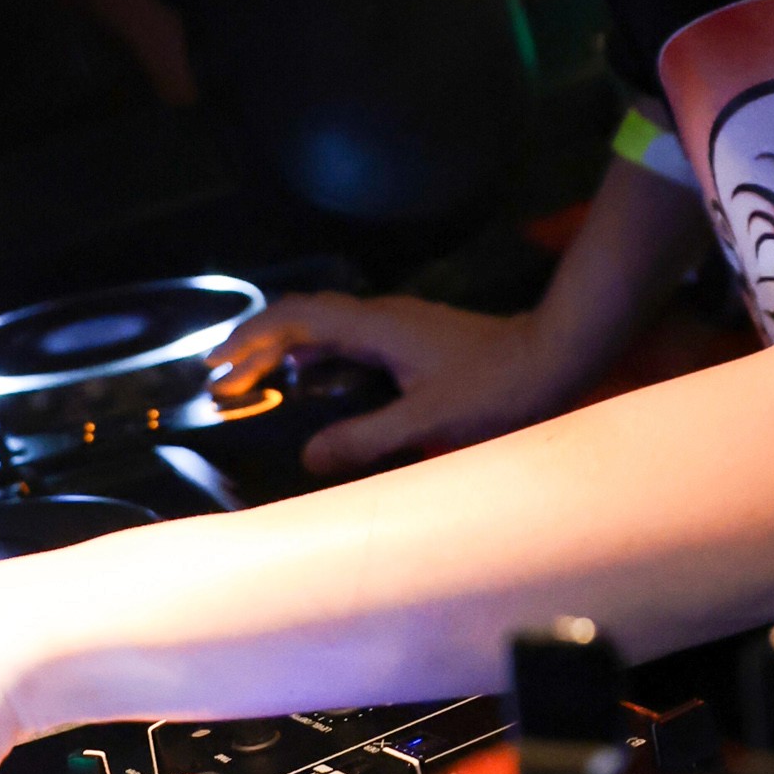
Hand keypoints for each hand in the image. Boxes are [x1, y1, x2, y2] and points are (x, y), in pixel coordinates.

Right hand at [217, 289, 569, 471]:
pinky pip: (347, 340)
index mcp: (376, 328)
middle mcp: (382, 317)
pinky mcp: (413, 340)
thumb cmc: (496, 387)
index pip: (296, 319)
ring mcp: (398, 325)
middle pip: (303, 317)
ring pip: (325, 327)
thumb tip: (307, 457)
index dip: (252, 340)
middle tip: (222, 376)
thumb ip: (365, 439)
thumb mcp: (428, 419)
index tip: (219, 367)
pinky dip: (316, 356)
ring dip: (285, 349)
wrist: (555, 356)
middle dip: (257, 343)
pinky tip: (312, 381)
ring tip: (253, 378)